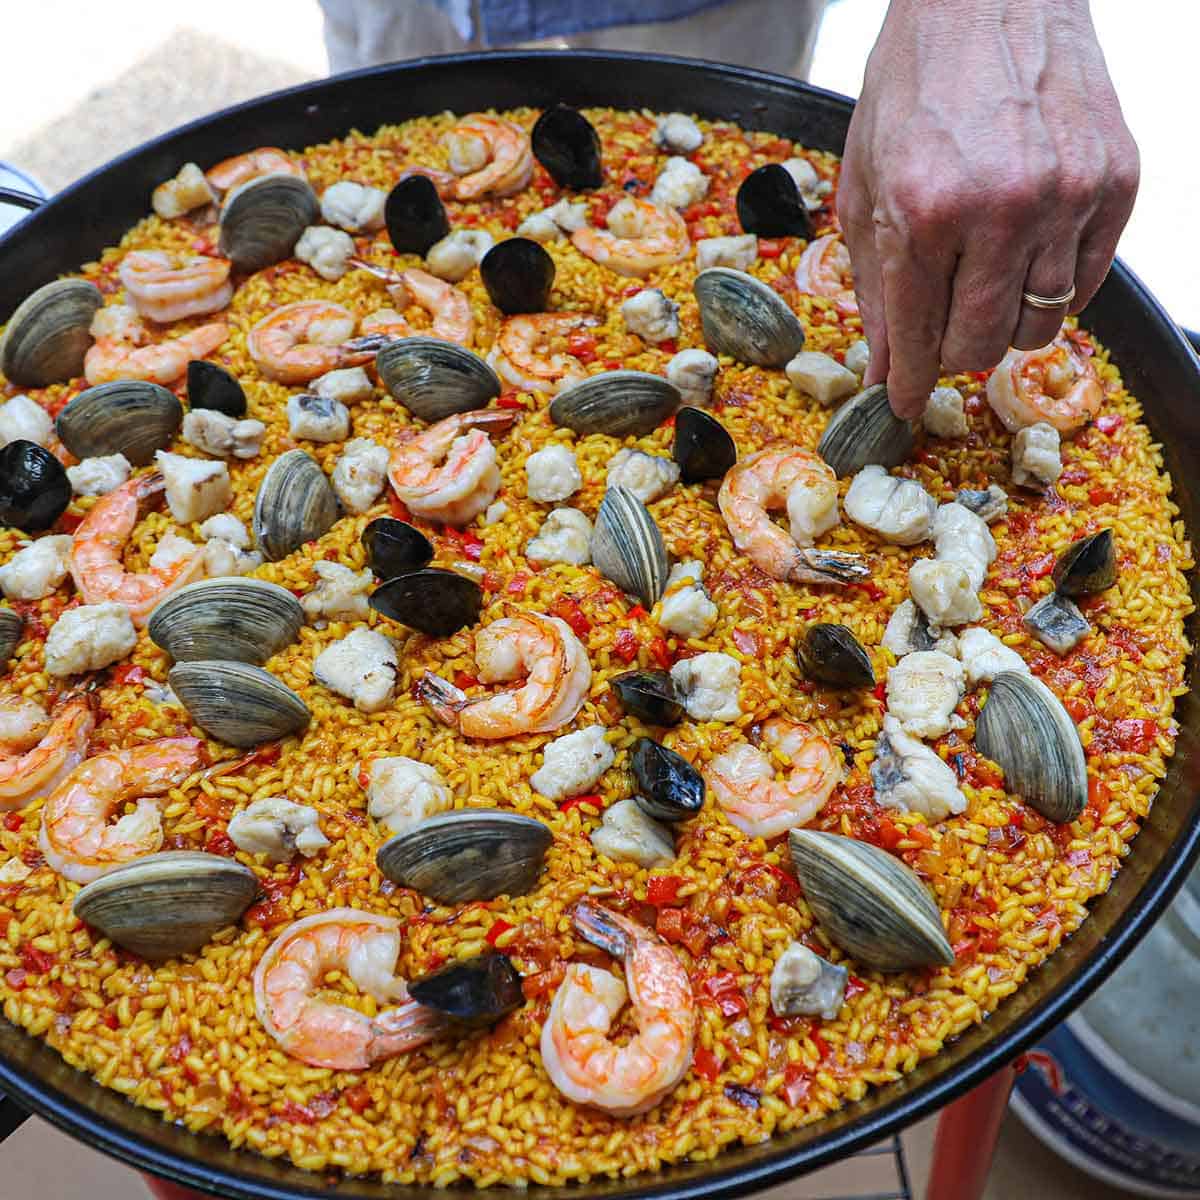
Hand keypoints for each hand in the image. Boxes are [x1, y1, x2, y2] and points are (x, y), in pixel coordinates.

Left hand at [838, 0, 1138, 417]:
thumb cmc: (915, 85)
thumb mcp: (866, 186)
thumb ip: (874, 284)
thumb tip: (882, 369)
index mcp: (923, 210)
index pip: (917, 336)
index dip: (907, 382)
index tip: (903, 402)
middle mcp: (999, 209)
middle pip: (981, 346)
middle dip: (951, 355)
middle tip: (940, 335)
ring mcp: (1067, 195)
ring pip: (1038, 327)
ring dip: (1003, 325)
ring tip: (982, 287)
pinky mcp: (1116, 181)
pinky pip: (1085, 284)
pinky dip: (1051, 290)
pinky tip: (1024, 257)